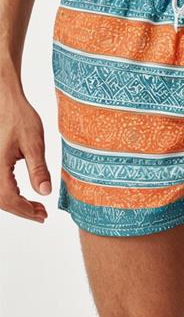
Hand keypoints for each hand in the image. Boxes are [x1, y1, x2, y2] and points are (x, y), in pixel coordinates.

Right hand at [0, 81, 50, 223]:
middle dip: (22, 210)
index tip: (42, 215)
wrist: (5, 102)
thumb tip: (45, 192)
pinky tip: (23, 195)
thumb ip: (38, 169)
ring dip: (15, 204)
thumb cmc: (19, 118)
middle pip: (1, 201)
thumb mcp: (34, 143)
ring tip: (36, 208)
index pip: (8, 199)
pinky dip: (9, 194)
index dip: (25, 210)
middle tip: (42, 214)